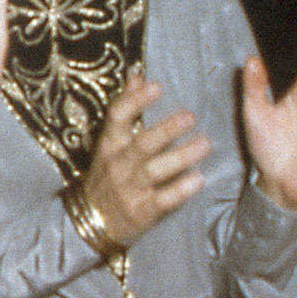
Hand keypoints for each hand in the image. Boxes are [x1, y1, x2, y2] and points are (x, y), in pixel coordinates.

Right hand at [75, 74, 205, 252]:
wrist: (91, 221)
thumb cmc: (108, 174)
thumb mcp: (110, 142)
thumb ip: (125, 109)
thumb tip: (138, 77)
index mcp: (110, 144)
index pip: (117, 117)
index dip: (135, 101)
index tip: (156, 86)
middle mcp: (118, 164)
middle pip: (142, 144)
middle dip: (166, 129)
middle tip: (191, 116)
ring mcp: (130, 188)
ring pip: (155, 170)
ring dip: (181, 156)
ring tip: (205, 143)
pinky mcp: (142, 211)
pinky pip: (163, 199)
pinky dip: (180, 190)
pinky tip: (198, 179)